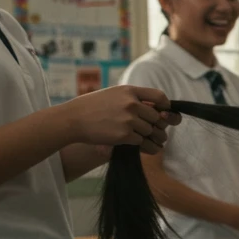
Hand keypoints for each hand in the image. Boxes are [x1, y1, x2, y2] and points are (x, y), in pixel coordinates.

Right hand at [62, 85, 181, 153]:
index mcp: (129, 91)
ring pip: (151, 131)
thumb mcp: (113, 95)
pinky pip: (143, 142)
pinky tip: (144, 147)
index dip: (166, 106)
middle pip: (157, 118)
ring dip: (152, 138)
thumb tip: (157, 110)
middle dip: (158, 126)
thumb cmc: (92, 107)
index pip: (159, 96)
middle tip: (156, 133)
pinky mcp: (124, 134)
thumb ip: (133, 99)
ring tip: (152, 141)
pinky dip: (145, 146)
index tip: (165, 113)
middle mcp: (131, 103)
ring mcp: (128, 119)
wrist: (72, 119)